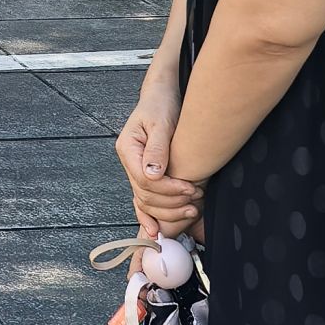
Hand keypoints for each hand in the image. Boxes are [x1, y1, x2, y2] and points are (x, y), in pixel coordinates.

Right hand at [116, 73, 201, 237]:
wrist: (163, 95)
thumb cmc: (162, 104)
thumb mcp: (161, 122)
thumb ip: (157, 147)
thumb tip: (153, 174)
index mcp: (128, 149)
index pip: (144, 180)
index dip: (168, 188)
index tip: (190, 188)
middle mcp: (129, 161)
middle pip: (145, 194)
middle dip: (171, 202)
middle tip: (196, 200)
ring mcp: (135, 169)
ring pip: (146, 201)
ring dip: (168, 209)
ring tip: (192, 209)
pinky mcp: (145, 174)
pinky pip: (144, 199)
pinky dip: (149, 215)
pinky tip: (156, 230)